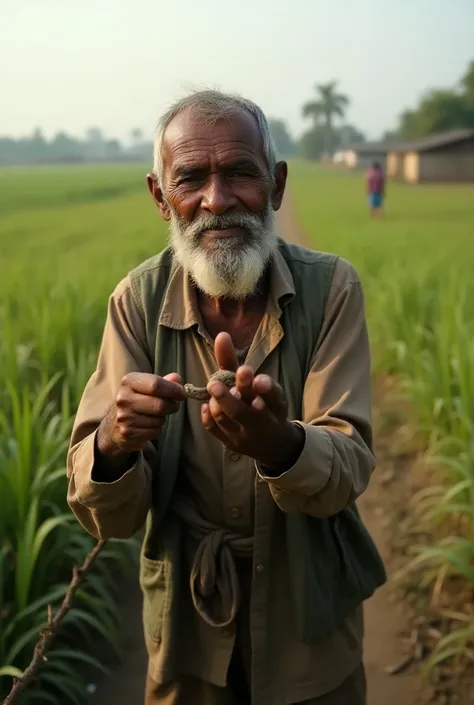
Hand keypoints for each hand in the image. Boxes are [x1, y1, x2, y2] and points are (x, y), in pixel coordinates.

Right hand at [97, 372, 184, 457]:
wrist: (113, 425)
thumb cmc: (136, 400)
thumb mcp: (146, 386)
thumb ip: (163, 382)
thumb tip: (177, 378)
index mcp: (129, 381)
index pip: (156, 384)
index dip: (174, 390)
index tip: (181, 393)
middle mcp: (123, 398)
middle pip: (160, 405)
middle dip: (172, 406)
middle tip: (173, 406)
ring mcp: (124, 417)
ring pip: (159, 420)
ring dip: (162, 419)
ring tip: (154, 415)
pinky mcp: (127, 433)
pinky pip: (154, 432)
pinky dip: (156, 429)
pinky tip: (147, 425)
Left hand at [201, 333, 303, 470]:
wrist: (274, 443)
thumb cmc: (267, 406)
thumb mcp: (259, 384)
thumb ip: (236, 361)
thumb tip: (221, 335)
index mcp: (275, 405)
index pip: (270, 396)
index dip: (260, 386)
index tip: (246, 372)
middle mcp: (261, 423)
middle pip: (241, 412)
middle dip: (228, 398)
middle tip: (214, 384)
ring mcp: (243, 435)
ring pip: (225, 421)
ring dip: (217, 404)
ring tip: (213, 390)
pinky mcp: (230, 444)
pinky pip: (215, 432)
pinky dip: (208, 417)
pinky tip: (207, 405)